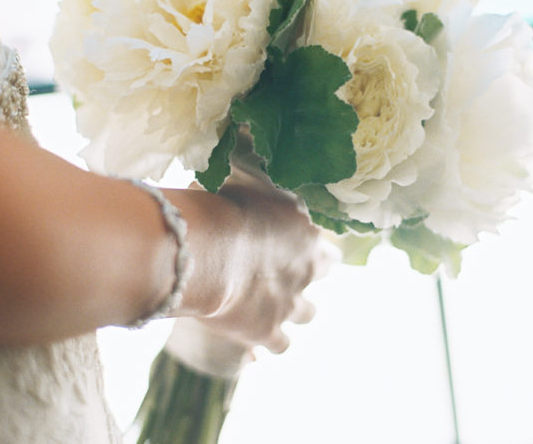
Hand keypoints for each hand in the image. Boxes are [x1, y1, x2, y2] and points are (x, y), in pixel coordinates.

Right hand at [167, 175, 332, 353]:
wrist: (208, 253)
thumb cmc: (221, 210)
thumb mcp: (244, 187)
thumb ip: (254, 196)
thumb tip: (244, 190)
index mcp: (305, 231)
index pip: (319, 232)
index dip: (305, 236)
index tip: (293, 235)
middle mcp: (306, 268)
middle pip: (324, 269)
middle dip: (312, 269)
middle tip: (292, 268)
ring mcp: (291, 302)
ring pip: (309, 313)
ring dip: (297, 309)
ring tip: (279, 307)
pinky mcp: (269, 331)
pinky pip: (281, 345)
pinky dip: (270, 340)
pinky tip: (257, 339)